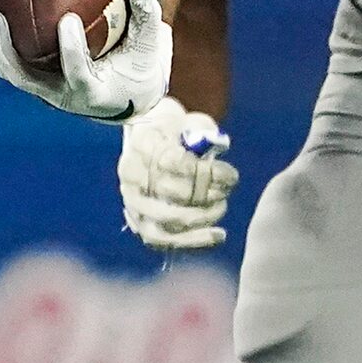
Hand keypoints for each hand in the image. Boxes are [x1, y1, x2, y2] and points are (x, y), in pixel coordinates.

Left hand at [0, 0, 171, 120]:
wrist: (124, 97)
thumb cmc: (139, 67)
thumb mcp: (150, 48)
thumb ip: (147, 18)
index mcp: (92, 91)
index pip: (78, 72)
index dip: (70, 49)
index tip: (67, 19)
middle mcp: (62, 95)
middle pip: (25, 78)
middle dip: (6, 50)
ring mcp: (45, 90)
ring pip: (9, 72)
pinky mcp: (35, 81)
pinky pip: (7, 65)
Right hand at [118, 95, 238, 249]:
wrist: (149, 136)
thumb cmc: (177, 129)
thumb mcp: (190, 121)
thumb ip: (203, 134)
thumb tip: (216, 151)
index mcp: (143, 143)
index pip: (174, 163)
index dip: (206, 173)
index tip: (230, 175)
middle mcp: (131, 172)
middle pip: (171, 192)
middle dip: (205, 195)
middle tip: (225, 192)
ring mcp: (131, 198)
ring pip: (165, 221)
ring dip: (200, 219)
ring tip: (220, 209)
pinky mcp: (137, 219)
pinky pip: (162, 239)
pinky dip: (192, 240)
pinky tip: (217, 235)